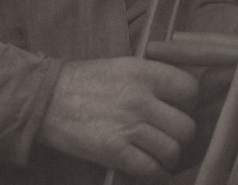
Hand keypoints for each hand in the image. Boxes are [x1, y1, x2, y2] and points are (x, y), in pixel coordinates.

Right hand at [37, 57, 198, 180]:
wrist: (48, 98)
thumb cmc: (86, 80)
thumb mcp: (122, 65)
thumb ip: (152, 77)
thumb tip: (182, 93)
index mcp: (143, 72)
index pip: (189, 89)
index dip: (187, 102)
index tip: (177, 107)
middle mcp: (140, 98)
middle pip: (186, 127)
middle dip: (180, 136)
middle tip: (167, 135)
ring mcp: (128, 126)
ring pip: (172, 151)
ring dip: (167, 157)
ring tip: (156, 153)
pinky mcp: (114, 151)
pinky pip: (151, 170)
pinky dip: (153, 172)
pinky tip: (145, 165)